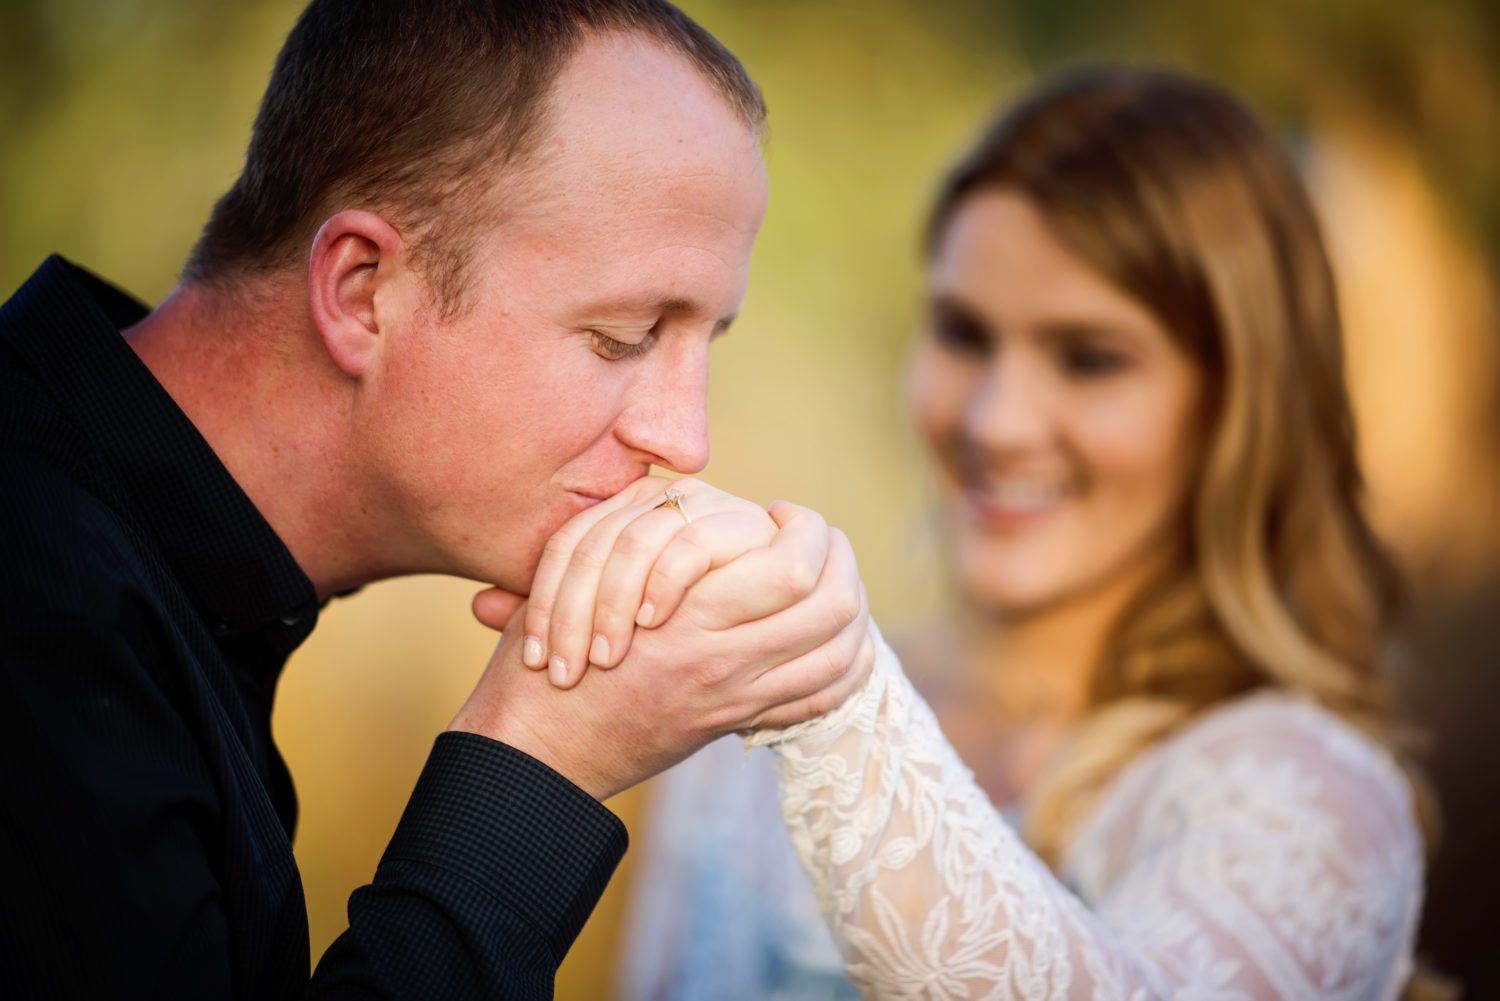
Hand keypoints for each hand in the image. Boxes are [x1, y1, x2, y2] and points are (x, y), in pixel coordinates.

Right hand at [449, 501, 875, 798]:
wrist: (538, 753)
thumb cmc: (547, 661)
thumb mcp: (579, 584)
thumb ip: (638, 546)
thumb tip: (687, 506)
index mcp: (687, 619)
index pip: (793, 569)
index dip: (805, 530)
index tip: (782, 515)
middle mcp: (725, 661)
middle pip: (832, 605)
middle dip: (841, 560)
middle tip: (818, 540)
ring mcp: (737, 698)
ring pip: (837, 651)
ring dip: (852, 608)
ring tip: (834, 578)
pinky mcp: (734, 722)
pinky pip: (818, 698)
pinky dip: (844, 665)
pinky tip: (841, 638)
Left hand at [524, 477, 779, 686]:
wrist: (758, 636)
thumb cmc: (674, 639)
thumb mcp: (609, 624)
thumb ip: (553, 610)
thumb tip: (479, 605)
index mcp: (622, 511)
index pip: (566, 546)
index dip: (544, 604)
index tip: (534, 662)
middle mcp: (658, 497)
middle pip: (593, 542)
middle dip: (571, 611)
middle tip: (564, 672)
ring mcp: (704, 505)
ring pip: (636, 540)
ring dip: (614, 601)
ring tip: (603, 658)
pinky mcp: (749, 525)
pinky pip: (694, 541)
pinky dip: (668, 579)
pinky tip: (653, 621)